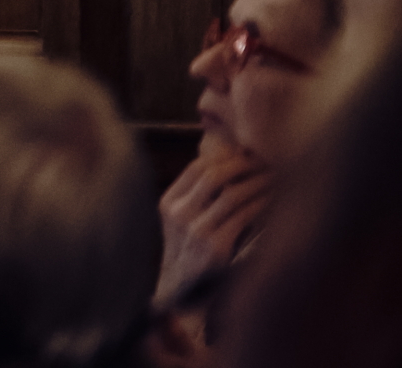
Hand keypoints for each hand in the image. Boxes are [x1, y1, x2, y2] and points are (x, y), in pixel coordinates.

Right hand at [155, 143, 272, 300]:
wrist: (183, 291)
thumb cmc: (190, 251)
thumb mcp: (181, 221)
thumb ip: (196, 196)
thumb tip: (228, 163)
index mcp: (169, 203)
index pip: (197, 167)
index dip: (225, 156)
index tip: (247, 153)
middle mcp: (179, 214)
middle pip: (215, 175)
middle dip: (244, 165)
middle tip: (265, 161)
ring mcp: (196, 231)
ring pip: (233, 194)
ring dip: (258, 183)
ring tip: (275, 177)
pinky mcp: (217, 248)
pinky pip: (245, 216)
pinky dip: (263, 204)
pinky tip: (275, 200)